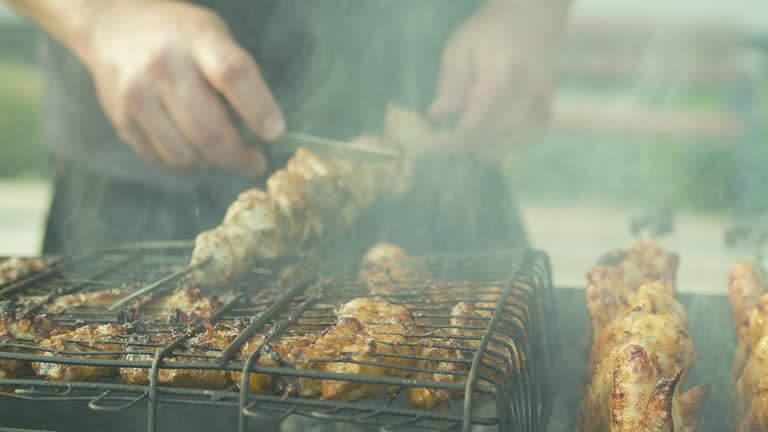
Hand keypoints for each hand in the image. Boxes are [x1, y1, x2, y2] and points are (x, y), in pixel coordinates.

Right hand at [81, 1, 283, 174]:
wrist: (114, 27)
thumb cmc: (179, 37)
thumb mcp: (214, 36)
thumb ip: (239, 78)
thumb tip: (264, 131)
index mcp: (197, 39)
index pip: (233, 74)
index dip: (259, 109)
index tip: (275, 133)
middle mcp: (163, 66)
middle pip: (208, 129)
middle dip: (239, 156)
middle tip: (254, 162)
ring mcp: (138, 95)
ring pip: (184, 154)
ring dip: (211, 162)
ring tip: (219, 151)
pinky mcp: (122, 119)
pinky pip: (162, 158)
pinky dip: (185, 163)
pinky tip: (193, 149)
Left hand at [429, 1, 560, 160]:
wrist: (530, 26)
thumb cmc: (488, 36)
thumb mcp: (459, 48)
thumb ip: (451, 84)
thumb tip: (437, 116)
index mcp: (503, 77)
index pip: (475, 125)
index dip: (451, 142)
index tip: (431, 145)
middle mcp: (526, 97)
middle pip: (486, 140)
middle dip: (460, 143)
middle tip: (444, 134)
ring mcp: (539, 110)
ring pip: (500, 149)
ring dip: (478, 145)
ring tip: (467, 124)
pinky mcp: (543, 120)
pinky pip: (515, 148)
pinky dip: (497, 146)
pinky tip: (487, 129)